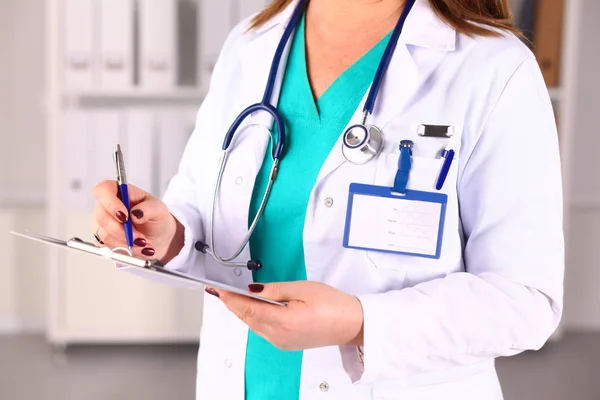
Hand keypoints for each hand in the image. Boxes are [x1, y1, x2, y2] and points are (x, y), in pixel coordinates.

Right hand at [92, 180, 183, 263]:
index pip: (103, 190)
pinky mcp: (105, 239)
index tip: (125, 216)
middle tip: (140, 237)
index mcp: (120, 192)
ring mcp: (104, 223)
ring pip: (106, 234)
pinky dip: (126, 249)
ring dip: (127, 242)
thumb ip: (148, 208)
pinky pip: (109, 247)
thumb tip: (135, 213)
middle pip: (102, 217)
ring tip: (144, 243)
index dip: (110, 203)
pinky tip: (138, 248)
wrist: (158, 237)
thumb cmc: (156, 218)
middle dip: (122, 230)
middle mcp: (108, 206)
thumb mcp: (159, 209)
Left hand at [206, 281, 363, 350]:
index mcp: (281, 321)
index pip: (246, 308)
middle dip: (232, 303)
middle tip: (220, 290)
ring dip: (243, 310)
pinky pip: (263, 329)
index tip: (216, 288)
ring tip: (232, 296)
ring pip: (253, 324)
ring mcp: (281, 342)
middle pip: (247, 318)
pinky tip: (253, 307)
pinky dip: (255, 317)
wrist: (352, 324)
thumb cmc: (333, 305)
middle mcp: (278, 336)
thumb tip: (252, 290)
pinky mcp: (286, 343)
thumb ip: (274, 290)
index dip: (229, 298)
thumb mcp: (302, 289)